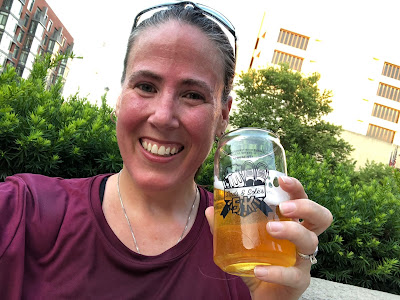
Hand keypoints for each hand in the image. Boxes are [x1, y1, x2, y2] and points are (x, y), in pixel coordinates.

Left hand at [205, 176, 332, 299]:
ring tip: (271, 229)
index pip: (302, 200)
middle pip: (321, 217)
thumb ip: (226, 227)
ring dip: (292, 231)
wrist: (263, 294)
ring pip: (310, 242)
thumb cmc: (258, 261)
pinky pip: (293, 275)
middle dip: (305, 206)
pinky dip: (275, 272)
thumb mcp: (242, 241)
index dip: (297, 188)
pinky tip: (259, 270)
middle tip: (283, 206)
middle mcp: (303, 239)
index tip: (281, 179)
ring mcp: (303, 260)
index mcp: (292, 223)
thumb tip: (210, 209)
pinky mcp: (299, 281)